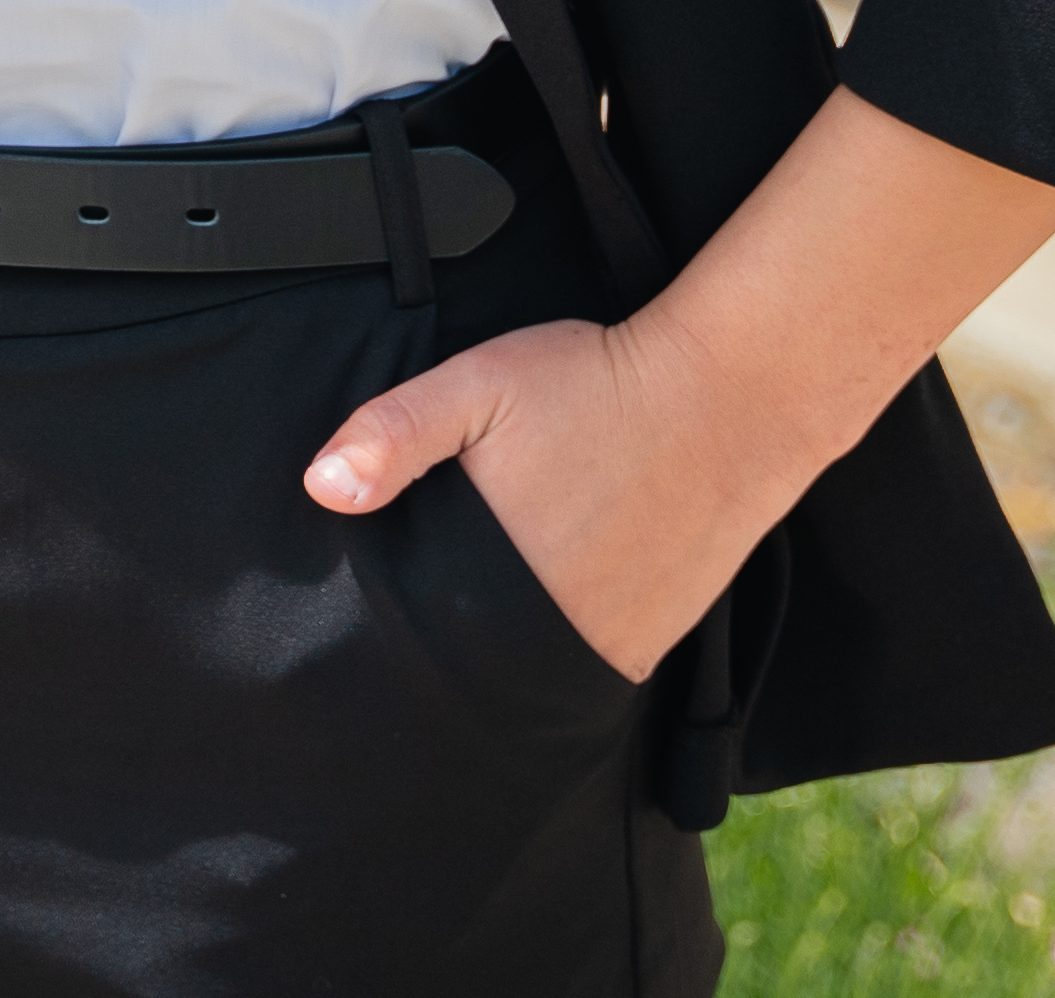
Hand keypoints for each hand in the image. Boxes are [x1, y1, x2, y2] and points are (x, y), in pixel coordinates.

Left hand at [298, 311, 800, 685]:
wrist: (732, 394)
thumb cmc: (599, 385)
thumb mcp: (480, 385)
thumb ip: (397, 433)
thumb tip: (322, 488)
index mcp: (498, 585)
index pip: (423, 636)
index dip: (396, 622)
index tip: (383, 600)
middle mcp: (557, 636)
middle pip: (474, 662)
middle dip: (447, 638)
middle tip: (442, 592)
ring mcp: (613, 648)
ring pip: (529, 670)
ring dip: (506, 646)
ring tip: (495, 594)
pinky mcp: (655, 643)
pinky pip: (586, 666)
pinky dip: (560, 644)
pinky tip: (552, 596)